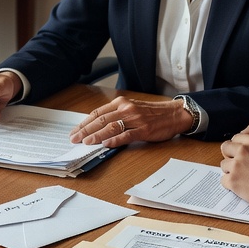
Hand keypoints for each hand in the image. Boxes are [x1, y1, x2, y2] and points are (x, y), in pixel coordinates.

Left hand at [69, 97, 189, 145]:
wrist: (174, 114)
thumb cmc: (151, 113)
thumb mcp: (131, 108)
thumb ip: (115, 115)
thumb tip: (96, 127)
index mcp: (121, 103)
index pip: (98, 113)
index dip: (84, 123)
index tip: (75, 131)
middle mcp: (126, 109)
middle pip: (101, 120)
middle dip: (85, 130)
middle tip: (74, 138)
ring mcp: (135, 119)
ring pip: (111, 127)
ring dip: (96, 135)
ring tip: (86, 142)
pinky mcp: (144, 130)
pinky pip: (126, 135)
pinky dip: (115, 140)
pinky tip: (105, 144)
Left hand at [218, 123, 248, 206]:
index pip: (236, 138)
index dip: (238, 145)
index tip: (240, 152)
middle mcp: (244, 150)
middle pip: (225, 147)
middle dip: (230, 155)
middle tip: (237, 163)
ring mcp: (236, 165)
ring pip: (223, 165)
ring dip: (230, 170)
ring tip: (241, 176)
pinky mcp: (233, 180)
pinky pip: (223, 179)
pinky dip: (229, 183)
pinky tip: (239, 185)